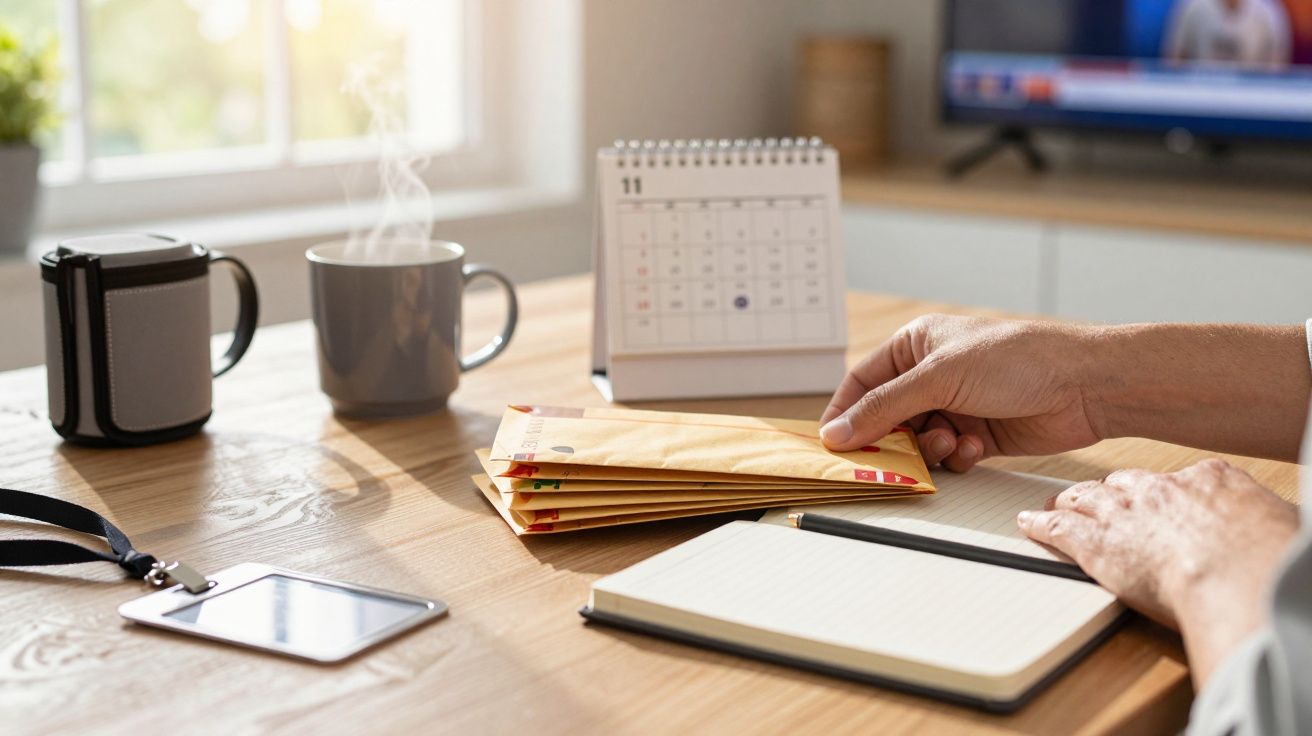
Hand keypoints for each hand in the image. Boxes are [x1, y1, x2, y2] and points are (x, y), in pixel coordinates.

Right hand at [820, 315, 1103, 468]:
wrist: (1084, 385)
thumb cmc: (1017, 360)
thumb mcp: (938, 378)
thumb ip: (883, 408)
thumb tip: (837, 432)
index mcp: (916, 345)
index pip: (862, 382)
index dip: (845, 413)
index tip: (833, 443)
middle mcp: (932, 374)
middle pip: (887, 417)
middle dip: (892, 439)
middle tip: (890, 459)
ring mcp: (956, 404)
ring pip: (917, 441)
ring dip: (930, 448)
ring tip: (952, 440)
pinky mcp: (979, 433)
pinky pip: (948, 455)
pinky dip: (958, 455)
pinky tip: (977, 445)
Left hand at [1017, 459, 1298, 684]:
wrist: (1241, 577)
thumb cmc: (1271, 561)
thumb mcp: (1282, 526)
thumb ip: (1266, 523)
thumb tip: (1280, 533)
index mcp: (1212, 480)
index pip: (1181, 479)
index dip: (1167, 494)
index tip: (1164, 502)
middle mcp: (1161, 489)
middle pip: (1126, 484)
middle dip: (1112, 494)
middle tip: (1103, 503)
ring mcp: (1125, 513)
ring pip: (1086, 499)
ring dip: (1072, 504)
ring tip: (1059, 506)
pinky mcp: (1096, 543)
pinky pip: (1057, 528)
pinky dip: (1040, 525)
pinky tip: (1029, 523)